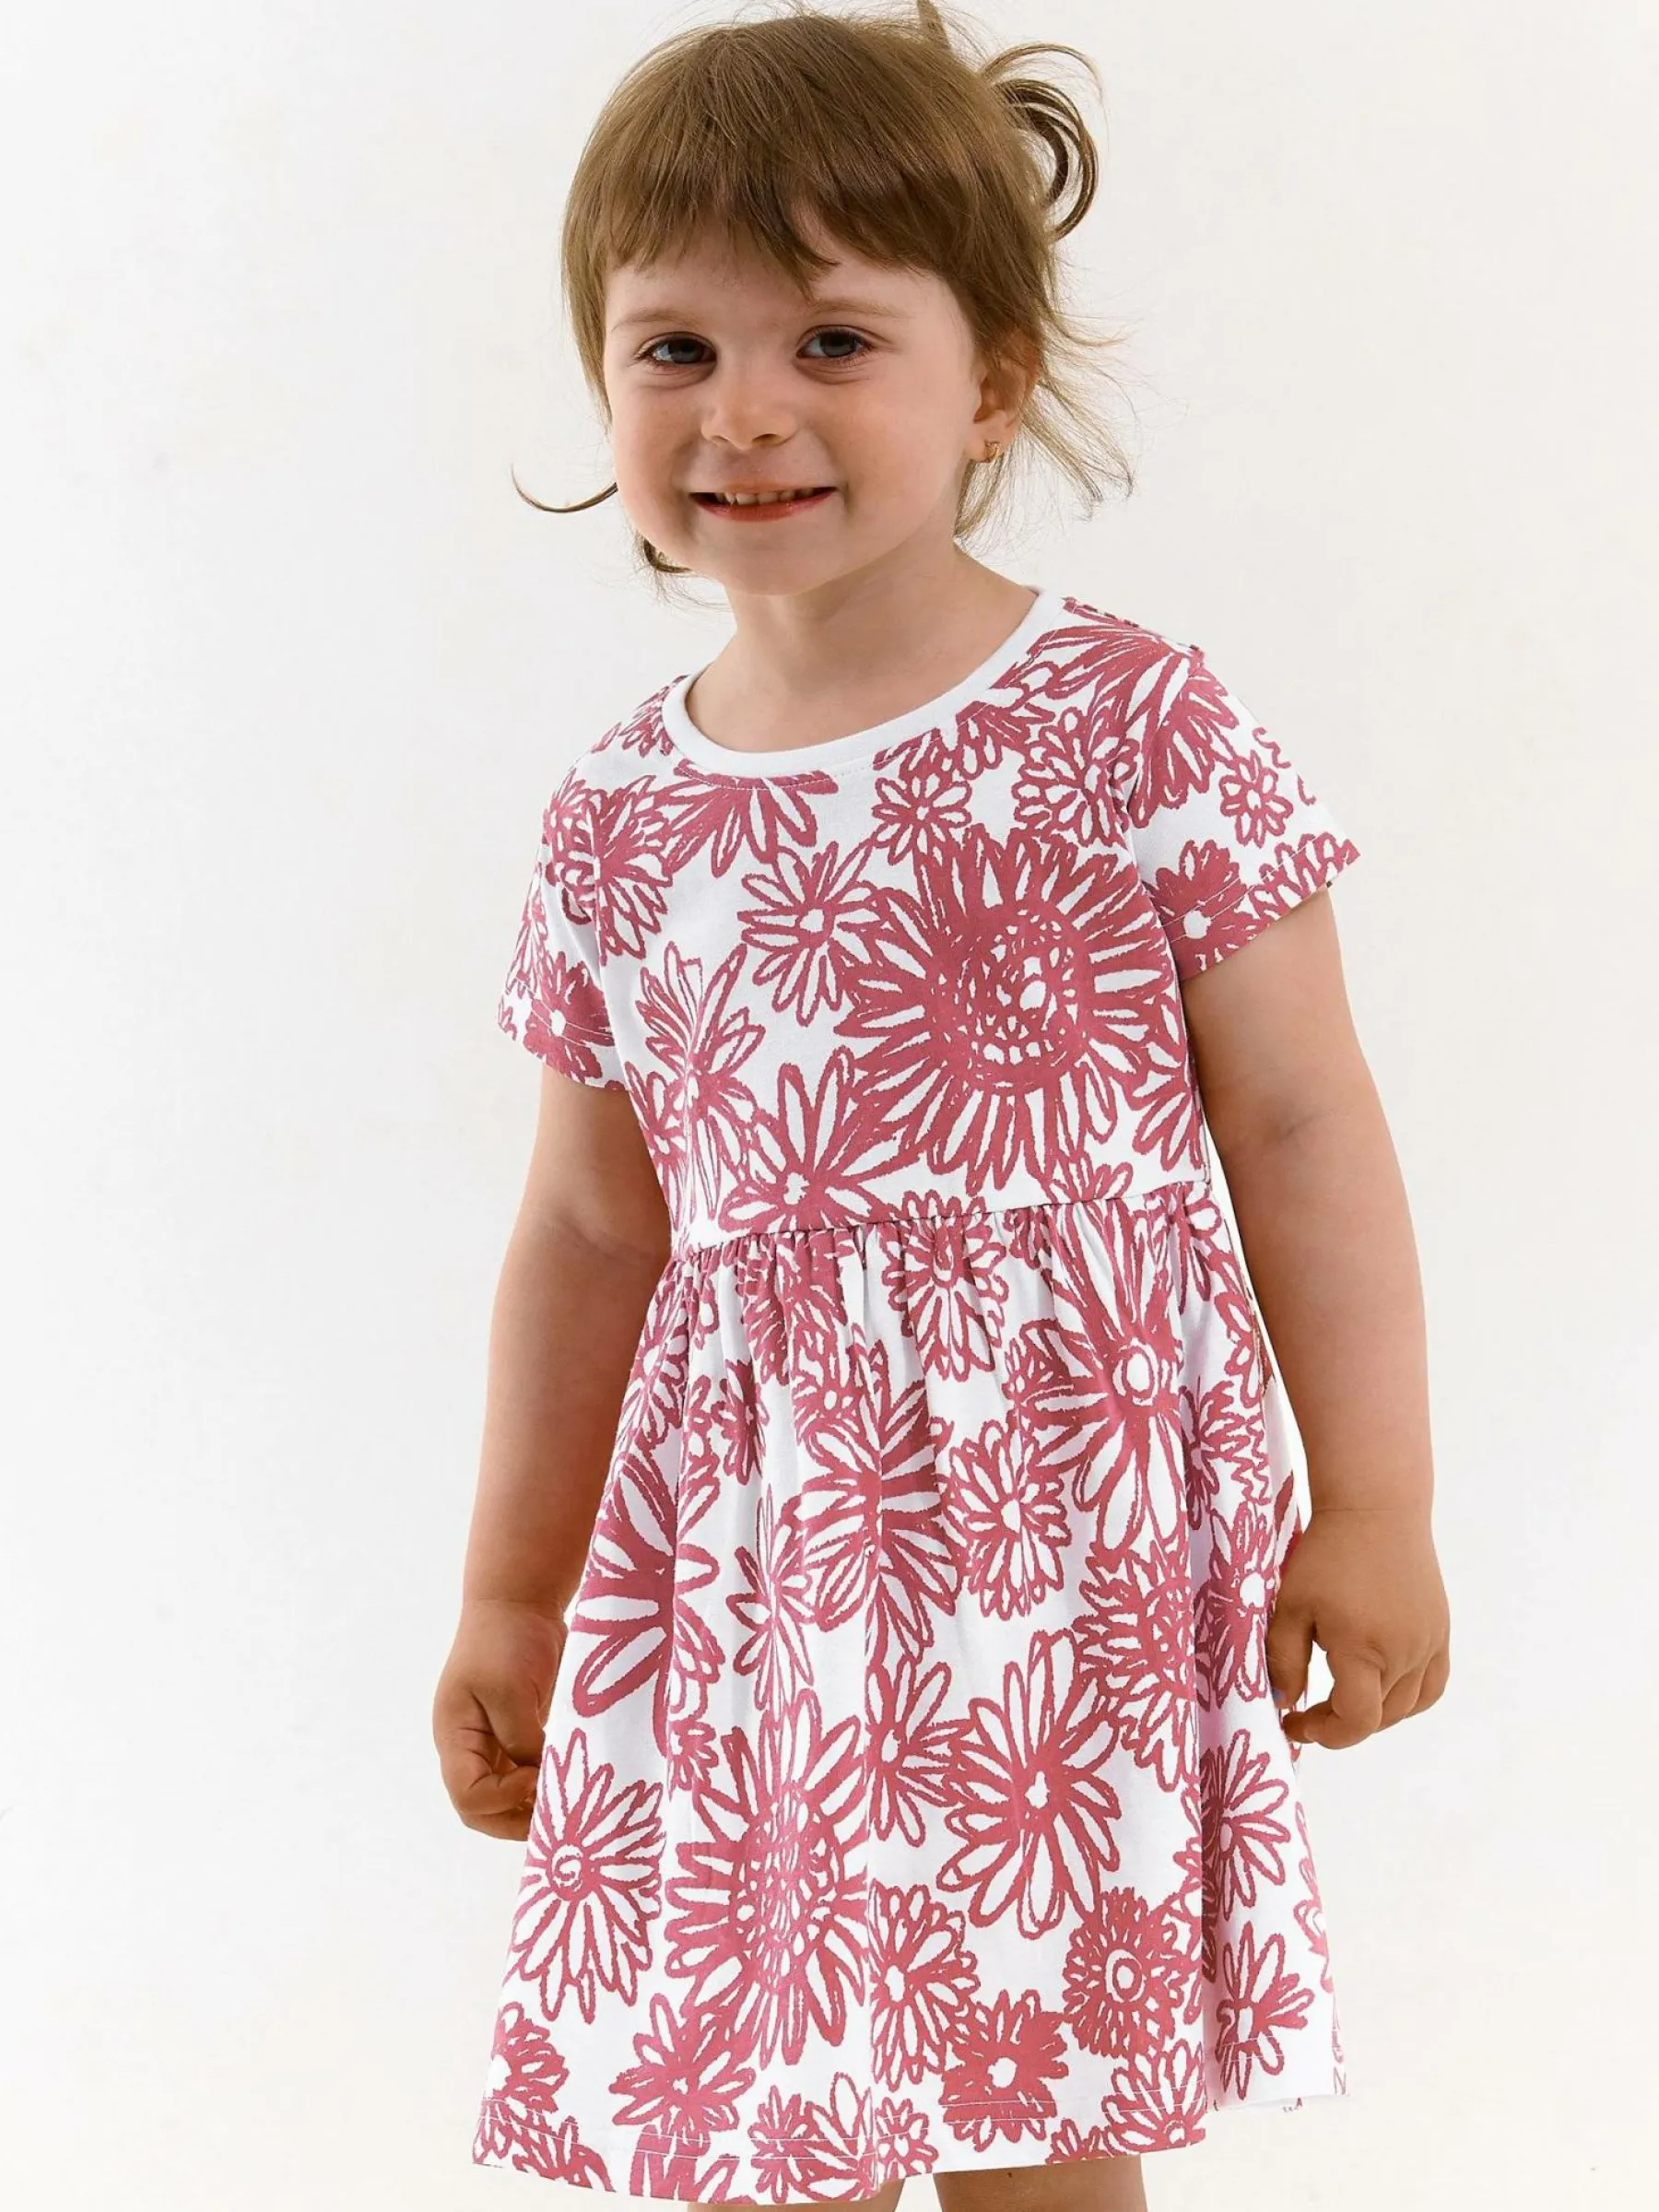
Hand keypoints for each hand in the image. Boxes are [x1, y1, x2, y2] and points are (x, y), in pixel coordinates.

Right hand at [433, 1596, 566, 1839]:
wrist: (519, 1602)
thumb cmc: (507, 1640)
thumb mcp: (511, 1690)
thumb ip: (521, 1739)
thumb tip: (539, 1780)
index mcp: (455, 1737)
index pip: (468, 1796)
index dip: (503, 1800)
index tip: (537, 1780)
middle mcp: (468, 1748)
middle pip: (481, 1809)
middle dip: (516, 1822)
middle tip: (558, 1820)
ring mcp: (490, 1743)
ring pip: (503, 1798)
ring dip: (531, 1809)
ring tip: (568, 1807)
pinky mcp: (515, 1734)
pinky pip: (523, 1775)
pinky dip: (543, 1786)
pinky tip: (569, 1784)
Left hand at [1265, 1505, 1449, 1749]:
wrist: (1376, 1509)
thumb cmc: (1327, 1554)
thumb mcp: (1291, 1606)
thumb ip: (1283, 1660)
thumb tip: (1286, 1704)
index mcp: (1365, 1649)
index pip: (1356, 1720)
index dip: (1323, 1733)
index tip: (1295, 1723)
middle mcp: (1406, 1653)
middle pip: (1379, 1717)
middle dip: (1340, 1724)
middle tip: (1308, 1711)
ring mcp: (1430, 1644)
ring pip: (1406, 1706)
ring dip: (1374, 1714)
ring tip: (1341, 1699)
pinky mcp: (1441, 1632)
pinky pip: (1431, 1685)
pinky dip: (1408, 1699)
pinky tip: (1382, 1689)